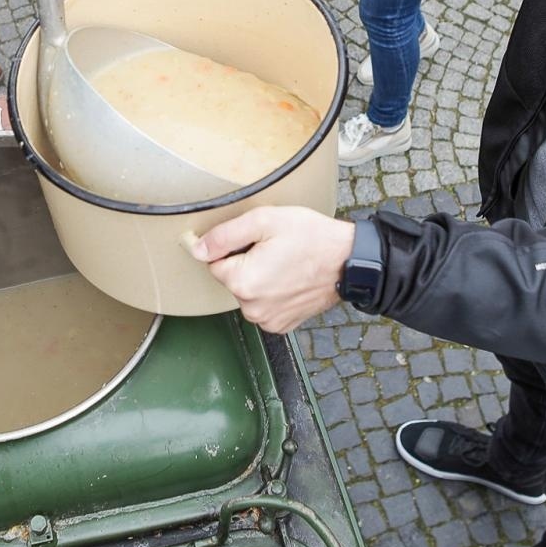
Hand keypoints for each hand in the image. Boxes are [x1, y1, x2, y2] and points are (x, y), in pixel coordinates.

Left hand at [187, 207, 354, 333]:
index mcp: (242, 282)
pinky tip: (290, 279)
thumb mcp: (265, 221)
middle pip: (231, 279)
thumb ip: (224, 235)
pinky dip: (272, 293)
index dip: (233, 247)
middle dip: (246, 263)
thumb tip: (196, 249)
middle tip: (275, 249)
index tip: (257, 240)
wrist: (349, 261)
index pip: (215, 262)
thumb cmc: (311, 237)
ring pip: (247, 293)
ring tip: (285, 263)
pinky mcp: (281, 325)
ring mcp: (267, 320)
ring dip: (259, 278)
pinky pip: (263, 306)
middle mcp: (251, 308)